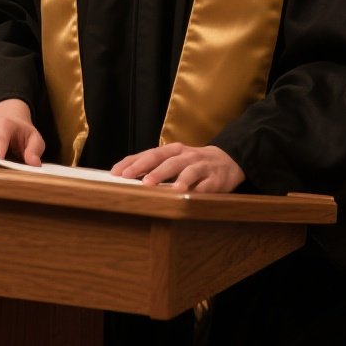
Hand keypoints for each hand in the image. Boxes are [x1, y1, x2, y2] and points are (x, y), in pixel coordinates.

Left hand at [111, 143, 244, 192]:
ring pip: (187, 170)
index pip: (150, 154)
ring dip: (174, 178)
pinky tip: (188, 196)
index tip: (117, 172)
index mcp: (173, 150)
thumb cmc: (193, 163)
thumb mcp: (174, 160)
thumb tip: (125, 177)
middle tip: (135, 179)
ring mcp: (202, 166)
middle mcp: (186, 155)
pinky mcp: (215, 179)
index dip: (133, 162)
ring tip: (164, 187)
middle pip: (166, 160)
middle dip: (150, 169)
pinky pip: (206, 185)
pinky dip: (197, 190)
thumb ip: (154, 166)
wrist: (228, 161)